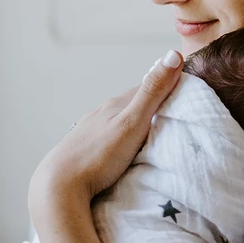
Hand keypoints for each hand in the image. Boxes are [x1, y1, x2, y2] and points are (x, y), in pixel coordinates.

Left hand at [28, 50, 182, 216]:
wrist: (58, 188)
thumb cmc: (98, 156)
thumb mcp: (133, 122)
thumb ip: (153, 91)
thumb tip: (173, 54)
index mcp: (115, 104)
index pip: (147, 87)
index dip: (167, 87)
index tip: (186, 93)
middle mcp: (101, 113)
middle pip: (132, 104)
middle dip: (152, 106)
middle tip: (173, 116)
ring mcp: (89, 131)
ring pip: (118, 121)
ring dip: (135, 124)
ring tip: (151, 136)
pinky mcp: (82, 150)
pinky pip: (107, 138)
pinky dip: (120, 139)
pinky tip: (122, 151)